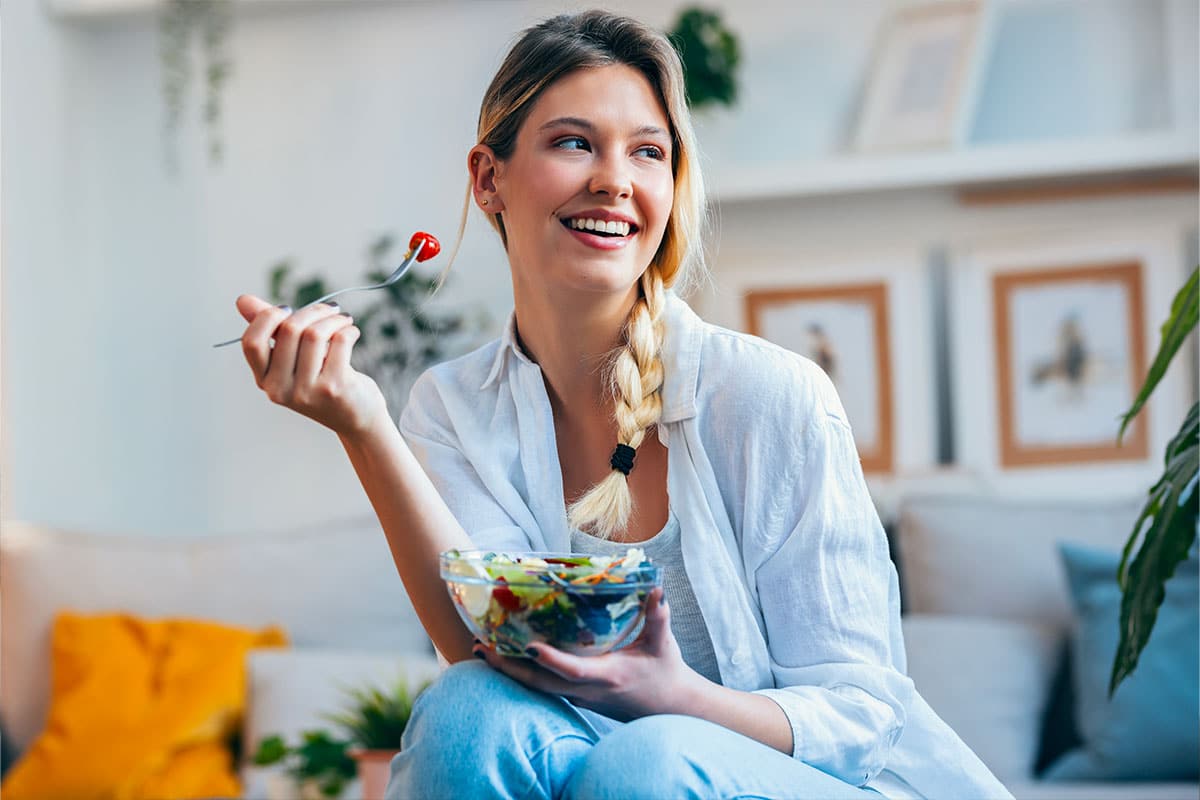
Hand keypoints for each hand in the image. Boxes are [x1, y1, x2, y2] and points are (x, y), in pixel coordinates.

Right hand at [236, 294, 387, 436]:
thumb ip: (270, 330)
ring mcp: (306, 392)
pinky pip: (340, 341)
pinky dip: (348, 330)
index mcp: (265, 380)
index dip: (268, 317)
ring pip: (315, 334)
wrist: (356, 417)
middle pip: (289, 330)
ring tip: (344, 320)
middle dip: (313, 311)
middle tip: (331, 309)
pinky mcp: (333, 388)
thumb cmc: (321, 380)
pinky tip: (352, 332)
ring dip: (334, 319)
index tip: (288, 309)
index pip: (252, 342)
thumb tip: (242, 300)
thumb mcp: (293, 359)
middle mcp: (280, 390)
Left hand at [473, 587, 705, 721]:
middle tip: (482, 647)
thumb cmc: (665, 672)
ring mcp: (580, 697)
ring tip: (483, 650)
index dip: (551, 660)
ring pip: (537, 688)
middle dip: (509, 668)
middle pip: (540, 684)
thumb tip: (655, 588)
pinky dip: (522, 676)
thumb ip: (657, 616)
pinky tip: (506, 660)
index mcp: (607, 675)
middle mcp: (587, 690)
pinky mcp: (577, 698)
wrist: (668, 707)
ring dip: (509, 672)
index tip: (528, 647)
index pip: (573, 670)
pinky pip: (543, 689)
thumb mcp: (662, 643)